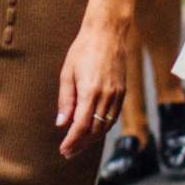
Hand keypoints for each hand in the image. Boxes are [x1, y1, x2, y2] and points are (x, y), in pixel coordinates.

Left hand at [54, 16, 132, 158]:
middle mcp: (106, 96)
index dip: (72, 141)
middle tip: (68, 152)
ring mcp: (117, 94)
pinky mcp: (123, 92)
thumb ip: (66, 100)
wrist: (108, 32)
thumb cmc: (83, 49)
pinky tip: (93, 131)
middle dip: (81, 145)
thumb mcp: (67, 73)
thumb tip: (62, 123)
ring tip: (79, 145)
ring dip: (92, 140)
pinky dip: (103, 128)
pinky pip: (113, 117)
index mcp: (90, 91)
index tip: (64, 149)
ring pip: (106, 127)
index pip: (81, 126)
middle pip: (95, 131)